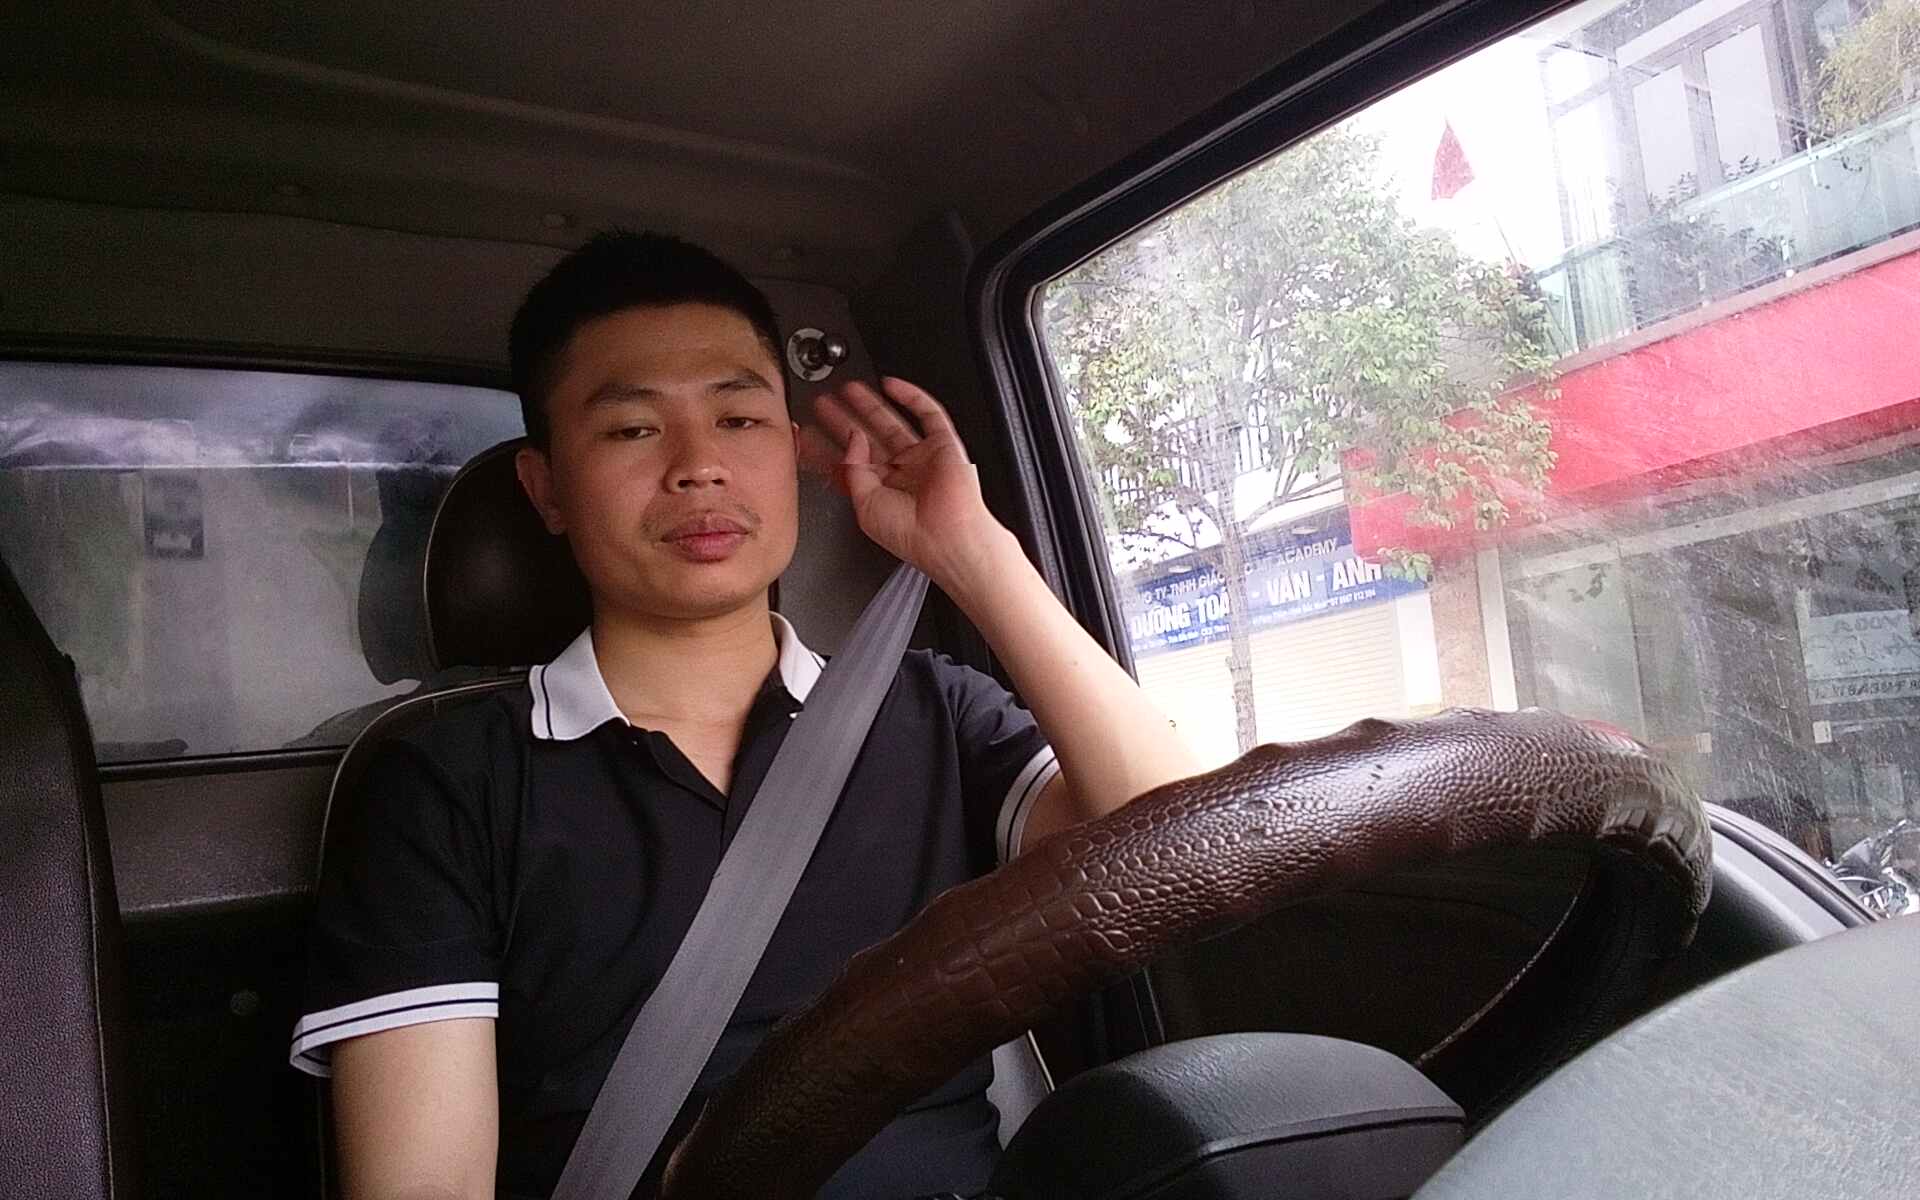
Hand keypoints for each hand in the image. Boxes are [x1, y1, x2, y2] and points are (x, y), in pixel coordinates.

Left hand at [801, 376, 1011, 587]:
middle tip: (822, 405)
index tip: (808, 434)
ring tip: (846, 389)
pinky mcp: (944, 444)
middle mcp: (901, 474)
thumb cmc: (910, 534)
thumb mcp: (864, 504)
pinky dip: (910, 396)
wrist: (947, 536)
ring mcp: (922, 458)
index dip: (828, 447)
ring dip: (869, 405)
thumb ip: (853, 469)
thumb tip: (853, 438)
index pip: (849, 463)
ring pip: (891, 422)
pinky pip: (929, 413)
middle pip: (867, 439)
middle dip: (843, 421)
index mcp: (881, 492)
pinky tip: (890, 385)